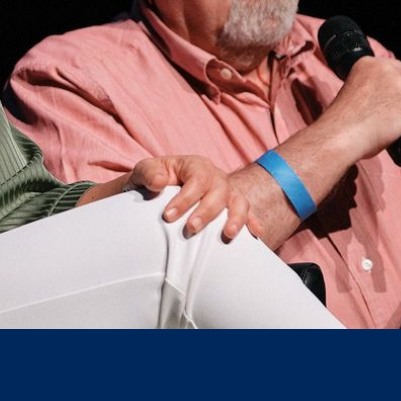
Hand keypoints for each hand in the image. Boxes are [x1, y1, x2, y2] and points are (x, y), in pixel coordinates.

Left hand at [129, 155, 262, 240]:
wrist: (160, 192)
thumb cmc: (153, 179)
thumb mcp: (144, 171)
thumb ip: (148, 173)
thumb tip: (159, 182)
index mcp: (195, 165)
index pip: (196, 178)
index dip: (185, 198)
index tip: (168, 216)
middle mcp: (215, 177)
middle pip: (219, 190)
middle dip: (206, 211)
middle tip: (190, 228)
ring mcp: (227, 193)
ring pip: (239, 201)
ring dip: (236, 217)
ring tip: (228, 234)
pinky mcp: (233, 208)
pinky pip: (248, 214)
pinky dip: (253, 223)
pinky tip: (256, 235)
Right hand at [321, 56, 400, 163]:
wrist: (341, 133)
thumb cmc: (342, 119)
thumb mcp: (353, 89)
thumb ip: (374, 86)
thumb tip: (396, 98)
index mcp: (368, 63)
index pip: (395, 68)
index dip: (394, 85)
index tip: (391, 96)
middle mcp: (386, 69)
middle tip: (393, 115)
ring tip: (394, 126)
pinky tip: (400, 133)